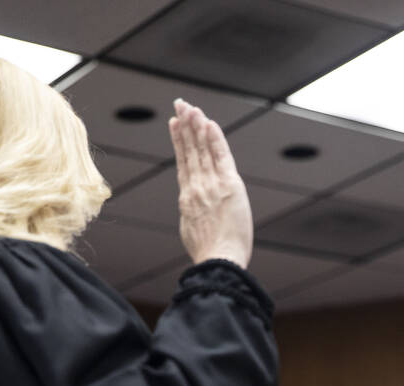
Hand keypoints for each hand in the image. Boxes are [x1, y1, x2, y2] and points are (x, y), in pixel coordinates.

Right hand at [168, 98, 251, 267]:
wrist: (218, 262)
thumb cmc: (209, 255)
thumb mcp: (192, 232)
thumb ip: (192, 216)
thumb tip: (192, 214)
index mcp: (188, 199)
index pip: (184, 164)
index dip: (179, 142)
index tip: (175, 125)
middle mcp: (197, 187)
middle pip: (190, 151)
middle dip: (185, 125)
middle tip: (180, 105)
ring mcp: (211, 185)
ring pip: (202, 149)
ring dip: (196, 126)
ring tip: (190, 107)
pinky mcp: (228, 186)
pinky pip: (220, 156)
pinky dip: (215, 139)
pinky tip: (209, 123)